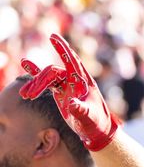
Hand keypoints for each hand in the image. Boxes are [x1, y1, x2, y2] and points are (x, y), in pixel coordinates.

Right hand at [19, 33, 118, 150]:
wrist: (95, 130)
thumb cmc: (95, 123)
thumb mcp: (89, 117)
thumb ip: (81, 110)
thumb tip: (72, 104)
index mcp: (84, 82)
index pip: (73, 62)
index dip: (64, 49)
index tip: (53, 36)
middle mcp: (74, 80)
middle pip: (53, 72)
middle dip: (40, 81)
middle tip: (29, 95)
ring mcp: (67, 85)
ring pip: (47, 77)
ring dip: (35, 85)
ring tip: (25, 95)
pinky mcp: (60, 91)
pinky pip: (46, 80)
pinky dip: (36, 74)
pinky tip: (25, 63)